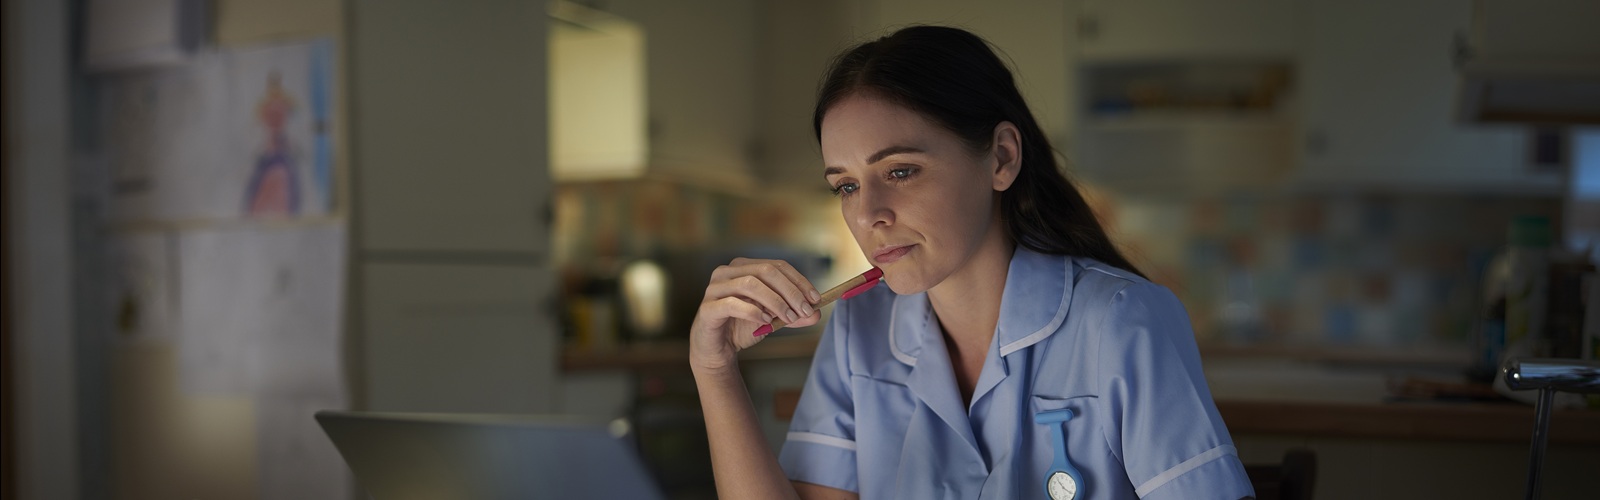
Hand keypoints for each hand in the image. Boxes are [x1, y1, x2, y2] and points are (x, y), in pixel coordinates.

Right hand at [690, 258, 821, 373]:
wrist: (717, 350)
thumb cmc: (742, 328)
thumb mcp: (773, 319)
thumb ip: (793, 314)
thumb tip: (816, 313)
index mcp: (743, 267)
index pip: (777, 266)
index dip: (799, 281)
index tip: (816, 299)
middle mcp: (727, 272)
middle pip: (765, 271)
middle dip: (790, 291)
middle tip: (805, 310)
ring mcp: (714, 288)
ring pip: (750, 284)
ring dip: (775, 301)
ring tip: (789, 317)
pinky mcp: (707, 308)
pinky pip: (732, 304)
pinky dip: (753, 311)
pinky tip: (766, 321)